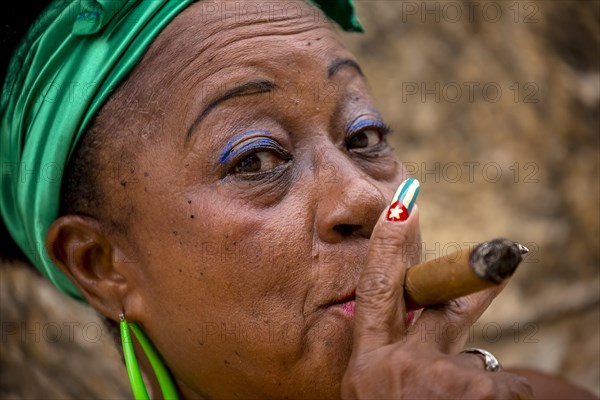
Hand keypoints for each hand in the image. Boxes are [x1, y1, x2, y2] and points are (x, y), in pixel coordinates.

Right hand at [341, 205, 532, 398]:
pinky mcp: (479, 392)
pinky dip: (500, 399)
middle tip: (503, 252)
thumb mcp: (372, 397)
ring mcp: (438, 377)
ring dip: (474, 383)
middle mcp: (396, 365)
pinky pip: (508, 386)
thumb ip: (386, 364)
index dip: (389, 247)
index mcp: (365, 366)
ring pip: (477, 359)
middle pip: (442, 303)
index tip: (403, 207)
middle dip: (471, 273)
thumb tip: (412, 339)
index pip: (375, 291)